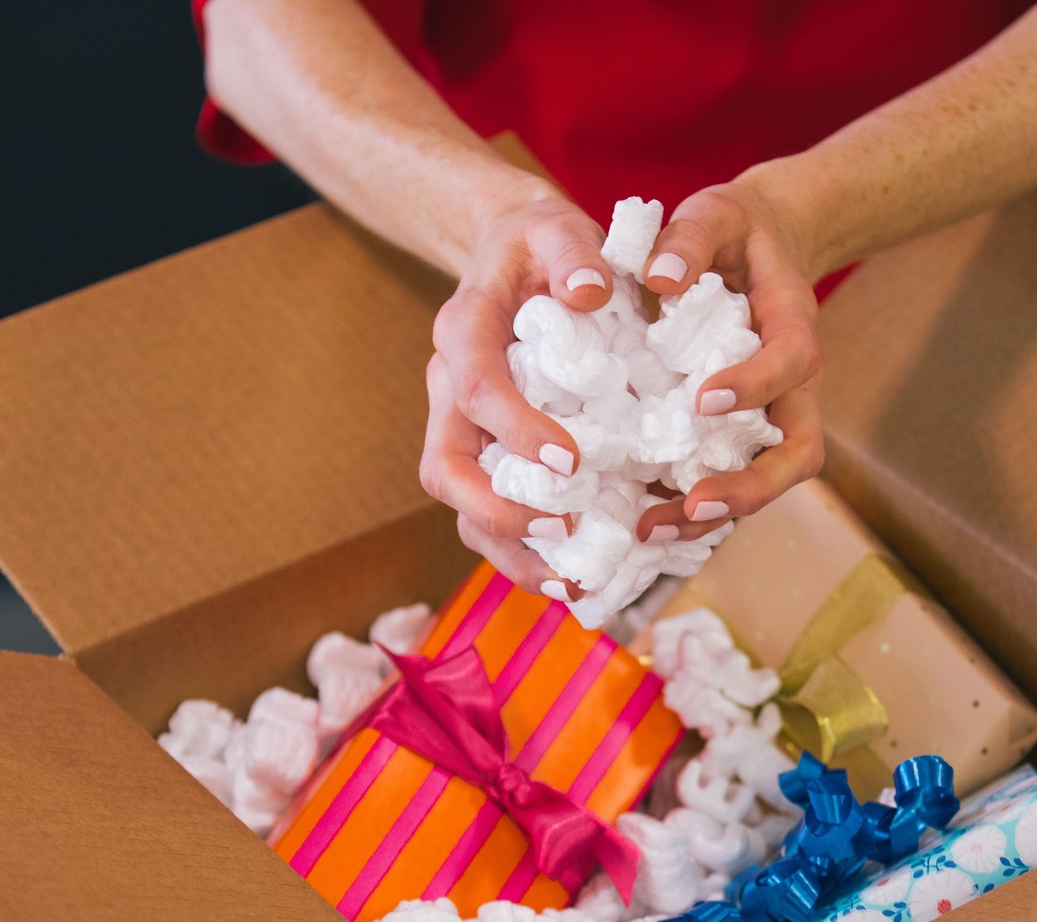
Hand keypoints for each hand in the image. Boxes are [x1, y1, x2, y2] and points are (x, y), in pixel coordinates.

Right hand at [419, 185, 613, 597]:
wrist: (513, 254)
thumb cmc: (541, 245)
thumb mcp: (558, 226)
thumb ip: (574, 250)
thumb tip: (590, 290)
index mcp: (463, 333)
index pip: (474, 389)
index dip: (515, 430)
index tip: (571, 461)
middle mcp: (449, 390)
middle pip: (446, 467)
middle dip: (498, 511)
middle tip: (562, 532)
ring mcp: (460, 429)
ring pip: (461, 506)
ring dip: (509, 550)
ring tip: (571, 581)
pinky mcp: (485, 454)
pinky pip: (487, 515)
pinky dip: (524, 552)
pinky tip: (573, 577)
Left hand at [632, 176, 825, 545]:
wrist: (761, 247)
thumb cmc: (734, 231)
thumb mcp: (714, 213)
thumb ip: (689, 238)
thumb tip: (659, 276)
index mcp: (793, 326)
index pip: (792, 363)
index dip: (755, 385)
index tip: (704, 400)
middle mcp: (794, 385)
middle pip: (798, 453)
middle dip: (749, 488)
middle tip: (692, 506)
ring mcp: (772, 416)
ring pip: (766, 480)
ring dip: (716, 515)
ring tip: (651, 531)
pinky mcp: (743, 434)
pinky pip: (730, 481)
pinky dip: (692, 511)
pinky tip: (641, 524)